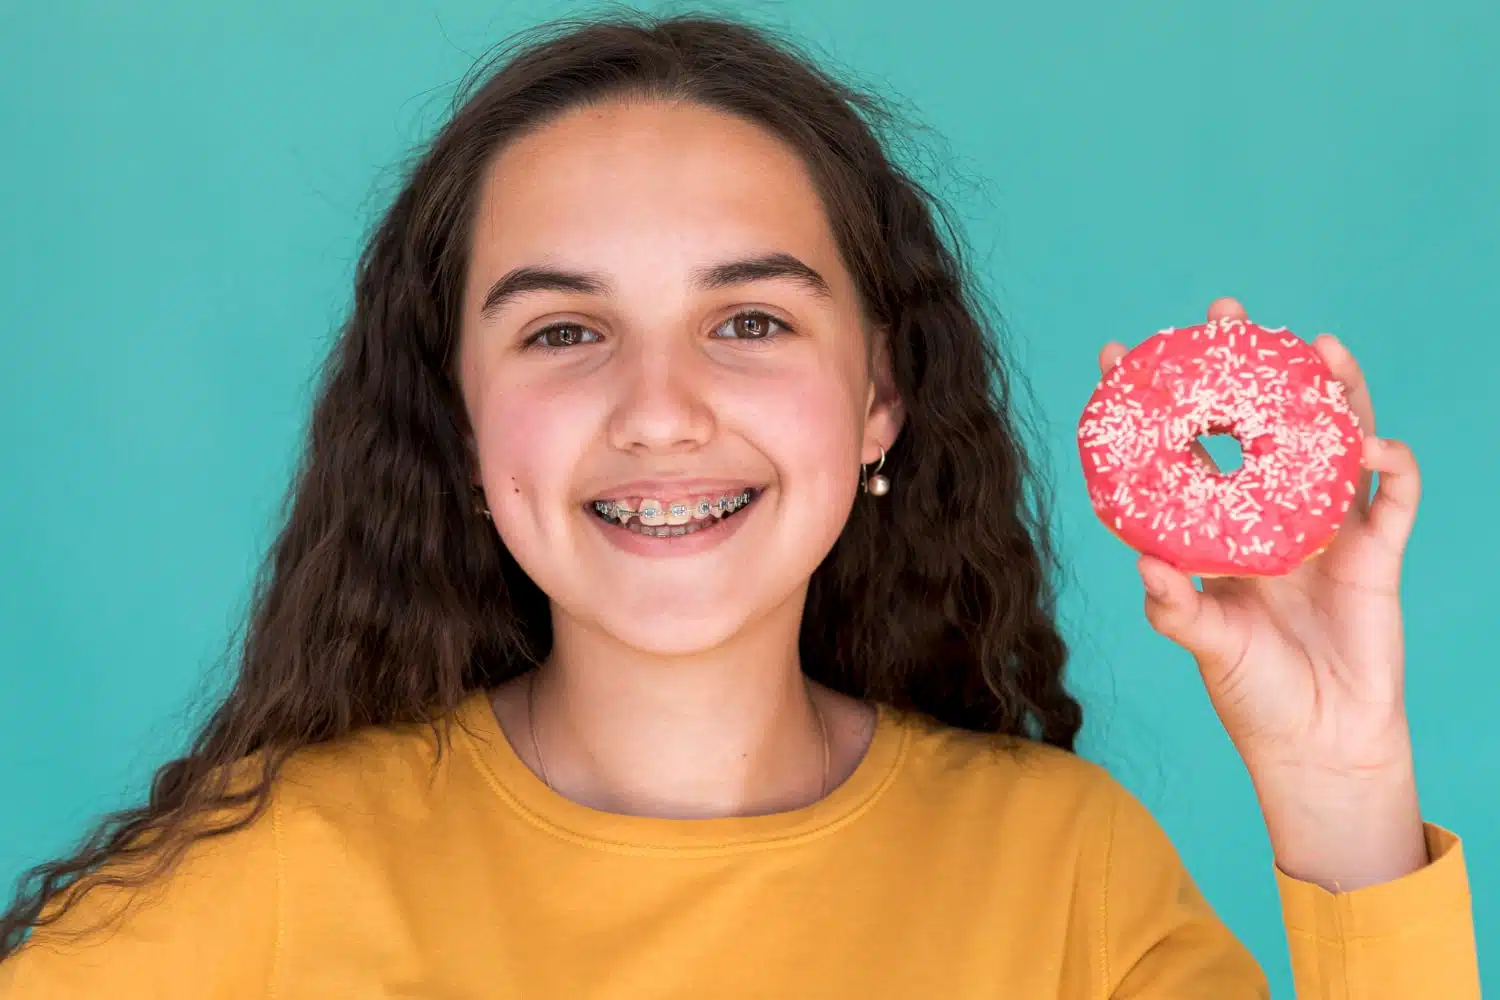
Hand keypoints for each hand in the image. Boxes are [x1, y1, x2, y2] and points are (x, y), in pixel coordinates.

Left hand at [1098, 297, 1427, 890]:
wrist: (1322, 743)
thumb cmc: (1253, 692)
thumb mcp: (1203, 644)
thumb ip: (1172, 605)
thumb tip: (1142, 562)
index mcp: (1222, 533)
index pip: (1183, 452)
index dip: (1155, 407)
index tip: (1118, 357)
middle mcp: (1271, 518)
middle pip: (1261, 423)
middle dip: (1246, 366)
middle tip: (1225, 314)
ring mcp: (1326, 530)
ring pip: (1333, 441)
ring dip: (1331, 392)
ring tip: (1317, 346)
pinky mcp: (1377, 553)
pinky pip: (1392, 497)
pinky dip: (1388, 465)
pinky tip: (1370, 443)